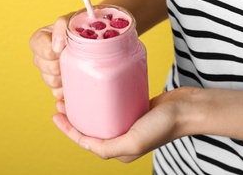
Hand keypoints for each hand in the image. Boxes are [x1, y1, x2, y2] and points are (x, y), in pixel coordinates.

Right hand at [29, 13, 73, 98]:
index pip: (40, 50)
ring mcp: (47, 72)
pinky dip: (66, 90)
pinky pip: (57, 93)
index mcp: (39, 40)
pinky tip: (74, 83)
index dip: (53, 51)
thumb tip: (56, 47)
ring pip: (52, 81)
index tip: (64, 48)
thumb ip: (61, 26)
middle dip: (62, 63)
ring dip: (65, 76)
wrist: (93, 37)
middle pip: (48, 67)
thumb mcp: (70, 20)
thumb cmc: (79, 27)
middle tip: (74, 57)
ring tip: (76, 67)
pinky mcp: (56, 85)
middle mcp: (40, 57)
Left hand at [52, 87, 195, 162]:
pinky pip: (112, 108)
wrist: (187, 109)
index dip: (68, 129)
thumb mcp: (134, 141)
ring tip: (74, 96)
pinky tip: (95, 91)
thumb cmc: (163, 126)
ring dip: (85, 109)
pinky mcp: (134, 110)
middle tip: (61, 101)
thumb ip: (109, 148)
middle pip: (90, 129)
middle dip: (73, 118)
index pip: (85, 141)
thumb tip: (87, 145)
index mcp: (119, 151)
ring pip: (100, 118)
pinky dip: (100, 102)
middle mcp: (122, 139)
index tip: (55, 113)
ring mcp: (128, 124)